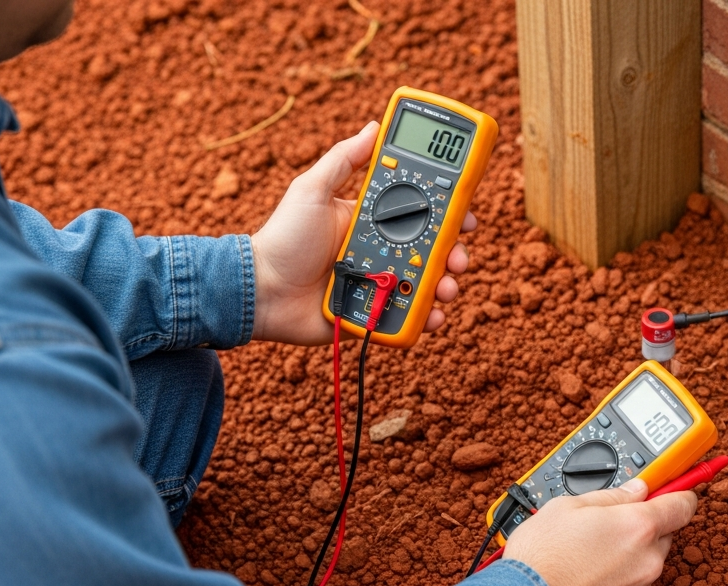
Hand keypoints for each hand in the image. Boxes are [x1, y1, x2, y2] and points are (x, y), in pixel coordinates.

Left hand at [249, 121, 476, 344]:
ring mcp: (381, 282)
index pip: (420, 213)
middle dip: (455, 253)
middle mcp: (382, 250)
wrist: (261, 290)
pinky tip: (431, 313)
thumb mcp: (311, 190)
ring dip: (445, 285)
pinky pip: (410, 315)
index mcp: (373, 220)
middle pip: (433, 250)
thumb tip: (373, 126)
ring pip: (427, 283)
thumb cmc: (283, 238)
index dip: (448, 213)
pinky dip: (426, 317)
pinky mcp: (376, 313)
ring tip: (445, 288)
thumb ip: (343, 160)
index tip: (466, 213)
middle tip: (459, 256)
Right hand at [502, 479, 697, 585]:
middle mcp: (648, 561)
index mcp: (639, 527)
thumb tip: (635, 490)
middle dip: (641, 528)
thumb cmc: (541, 558)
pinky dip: (615, 583)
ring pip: (645, 564)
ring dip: (626, 558)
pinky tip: (585, 579)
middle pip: (663, 535)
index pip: (683, 504)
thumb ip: (611, 496)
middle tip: (607, 525)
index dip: (678, 492)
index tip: (673, 488)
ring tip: (586, 556)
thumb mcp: (568, 506)